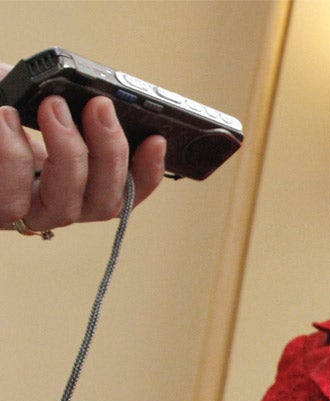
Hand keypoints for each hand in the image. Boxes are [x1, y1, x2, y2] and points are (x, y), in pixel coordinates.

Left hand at [1, 63, 164, 235]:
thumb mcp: (31, 105)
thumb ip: (66, 105)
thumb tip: (88, 94)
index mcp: (77, 187)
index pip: (127, 194)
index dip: (148, 173)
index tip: (155, 139)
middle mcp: (57, 209)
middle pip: (104, 202)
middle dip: (109, 152)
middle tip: (98, 107)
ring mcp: (26, 217)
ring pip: (67, 203)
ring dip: (68, 151)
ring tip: (50, 105)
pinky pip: (13, 193)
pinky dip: (13, 152)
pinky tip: (4, 118)